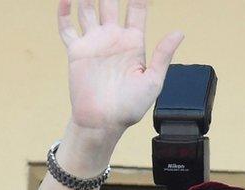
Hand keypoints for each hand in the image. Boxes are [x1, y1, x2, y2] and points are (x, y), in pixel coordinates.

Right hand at [59, 0, 183, 134]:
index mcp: (133, 43)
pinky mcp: (76, 51)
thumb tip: (179, 32)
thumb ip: (163, 55)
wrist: (103, 122)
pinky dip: (64, 12)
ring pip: (88, 9)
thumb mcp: (153, 81)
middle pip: (111, 3)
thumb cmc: (130, 107)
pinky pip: (67, 27)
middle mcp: (113, 39)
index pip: (137, 10)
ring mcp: (94, 43)